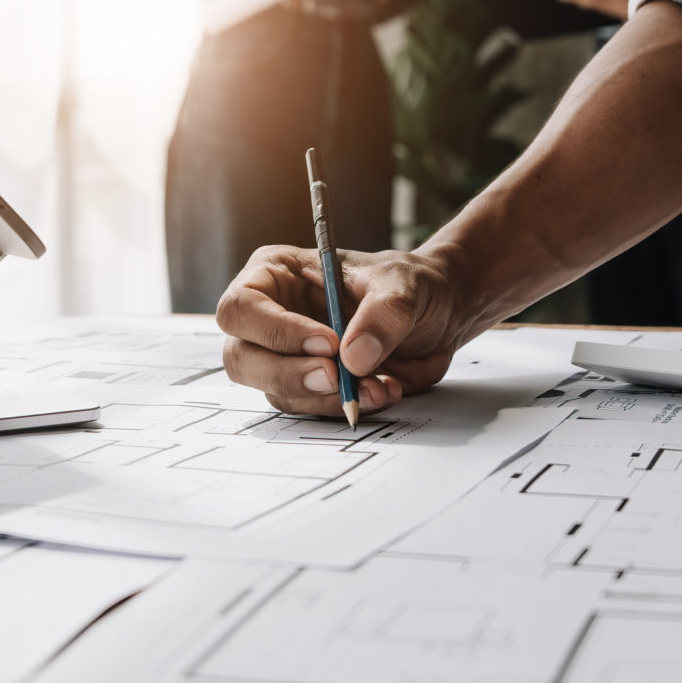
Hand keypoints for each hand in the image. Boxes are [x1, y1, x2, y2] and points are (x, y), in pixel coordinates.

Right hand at [215, 246, 472, 416]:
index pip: (242, 308)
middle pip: (241, 358)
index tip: (327, 343)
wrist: (439, 314)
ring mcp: (287, 356)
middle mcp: (271, 316)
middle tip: (336, 377)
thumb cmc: (409, 284)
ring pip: (274, 391)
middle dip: (289, 374)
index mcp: (276, 274)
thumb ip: (383, 315)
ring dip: (324, 396)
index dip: (276, 330)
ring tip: (377, 384)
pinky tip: (381, 390)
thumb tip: (354, 358)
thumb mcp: (404, 286)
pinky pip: (310, 407)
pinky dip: (344, 406)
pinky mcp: (310, 386)